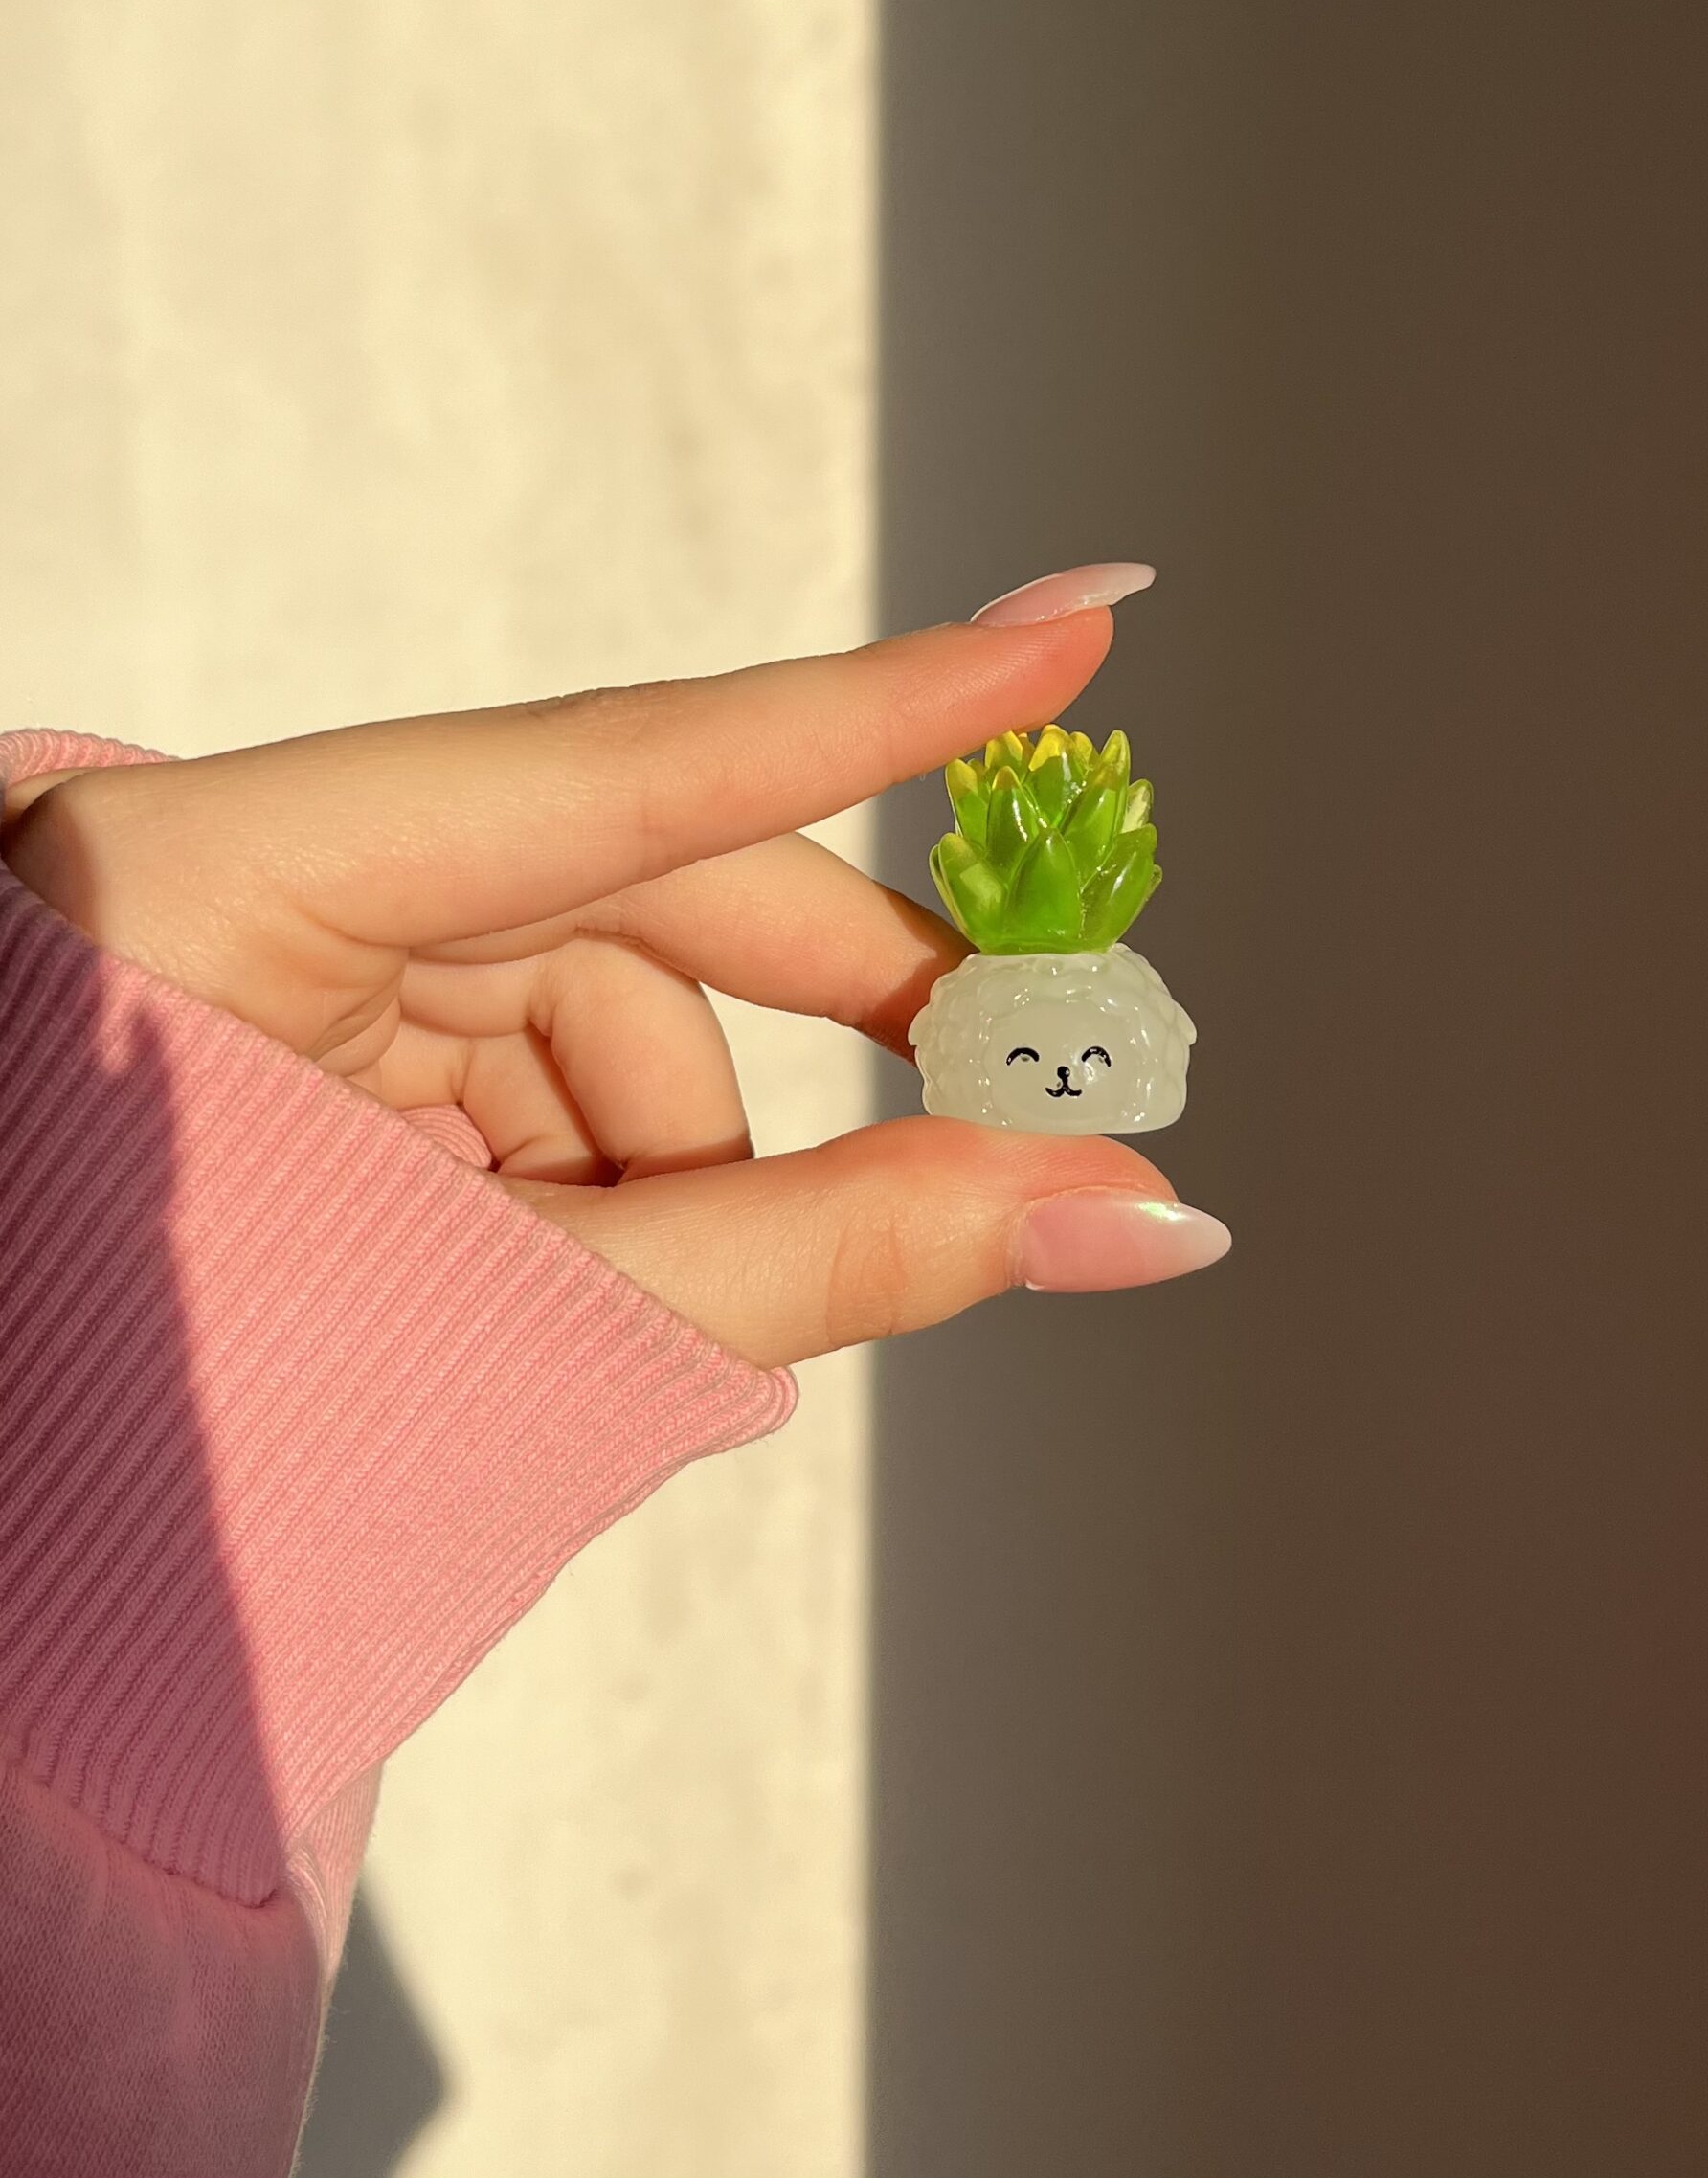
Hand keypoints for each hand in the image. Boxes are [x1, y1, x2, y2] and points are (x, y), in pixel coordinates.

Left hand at [1, 567, 1226, 1365]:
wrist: (21, 1550)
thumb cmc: (184, 1434)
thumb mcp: (525, 1317)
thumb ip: (830, 1259)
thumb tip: (1127, 1212)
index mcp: (211, 884)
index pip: (618, 766)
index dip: (871, 713)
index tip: (1073, 627)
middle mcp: (242, 873)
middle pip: (626, 878)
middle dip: (818, 1003)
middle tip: (1011, 1070)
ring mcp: (265, 943)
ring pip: (582, 985)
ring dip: (676, 1142)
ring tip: (654, 1298)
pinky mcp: (294, 1020)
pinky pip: (517, 1049)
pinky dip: (593, 1164)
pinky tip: (568, 1274)